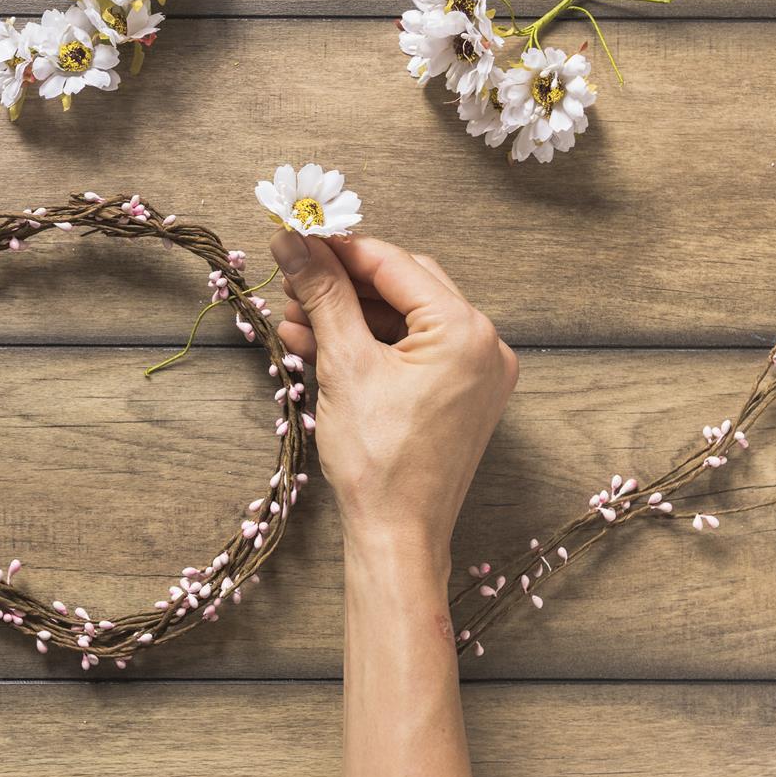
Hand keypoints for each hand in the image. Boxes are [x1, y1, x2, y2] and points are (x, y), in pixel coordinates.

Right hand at [270, 231, 517, 584]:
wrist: (398, 537)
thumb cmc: (379, 463)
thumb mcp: (344, 365)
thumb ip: (322, 293)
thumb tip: (293, 242)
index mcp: (466, 331)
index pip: (395, 263)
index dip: (338, 249)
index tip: (295, 239)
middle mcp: (484, 345)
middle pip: (402, 286)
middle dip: (342, 285)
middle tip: (291, 283)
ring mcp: (477, 373)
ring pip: (403, 320)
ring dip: (349, 316)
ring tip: (294, 321)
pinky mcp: (460, 396)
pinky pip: (412, 352)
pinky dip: (369, 347)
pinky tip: (318, 346)